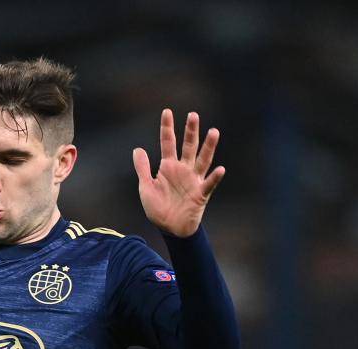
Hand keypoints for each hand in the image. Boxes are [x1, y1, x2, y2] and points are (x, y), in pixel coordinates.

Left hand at [133, 109, 223, 237]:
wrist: (169, 228)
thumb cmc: (158, 208)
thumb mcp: (145, 187)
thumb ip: (142, 168)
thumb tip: (137, 149)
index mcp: (168, 167)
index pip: (168, 143)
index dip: (167, 128)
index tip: (166, 111)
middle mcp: (183, 170)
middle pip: (188, 147)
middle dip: (190, 131)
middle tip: (192, 115)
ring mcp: (193, 181)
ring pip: (202, 160)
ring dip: (208, 147)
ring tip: (214, 132)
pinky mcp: (201, 194)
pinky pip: (208, 184)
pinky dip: (214, 177)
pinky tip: (219, 169)